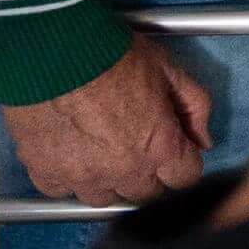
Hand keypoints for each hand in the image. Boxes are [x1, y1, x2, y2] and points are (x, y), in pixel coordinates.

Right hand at [0, 35, 211, 206]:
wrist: (52, 51)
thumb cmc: (111, 54)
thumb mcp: (167, 69)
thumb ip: (194, 106)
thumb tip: (203, 139)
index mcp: (158, 148)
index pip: (184, 178)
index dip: (181, 160)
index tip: (171, 147)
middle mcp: (123, 172)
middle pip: (145, 192)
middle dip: (146, 171)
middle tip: (133, 141)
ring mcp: (82, 177)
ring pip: (103, 197)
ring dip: (106, 178)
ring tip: (98, 146)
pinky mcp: (46, 173)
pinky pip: (63, 190)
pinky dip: (67, 176)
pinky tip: (68, 150)